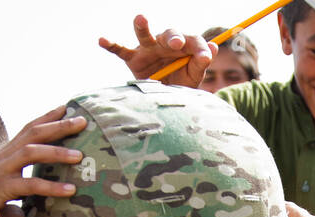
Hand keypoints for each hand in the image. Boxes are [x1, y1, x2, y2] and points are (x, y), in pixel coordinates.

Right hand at [0, 106, 85, 216]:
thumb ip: (12, 175)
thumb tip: (27, 181)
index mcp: (4, 153)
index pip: (28, 128)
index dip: (47, 117)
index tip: (67, 108)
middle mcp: (4, 157)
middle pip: (34, 133)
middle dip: (59, 126)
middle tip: (84, 121)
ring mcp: (2, 171)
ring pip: (32, 153)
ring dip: (58, 153)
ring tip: (81, 156)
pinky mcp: (0, 189)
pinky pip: (29, 185)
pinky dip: (51, 187)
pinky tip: (70, 190)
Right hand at [99, 14, 215, 86]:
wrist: (165, 100)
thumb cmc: (182, 85)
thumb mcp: (194, 77)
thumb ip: (201, 63)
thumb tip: (212, 48)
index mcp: (184, 47)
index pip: (193, 41)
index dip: (199, 48)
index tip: (204, 58)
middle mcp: (166, 44)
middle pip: (169, 34)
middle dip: (173, 37)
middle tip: (176, 44)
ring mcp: (148, 50)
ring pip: (144, 35)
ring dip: (142, 26)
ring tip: (141, 18)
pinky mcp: (133, 59)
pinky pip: (120, 50)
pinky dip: (111, 45)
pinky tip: (102, 40)